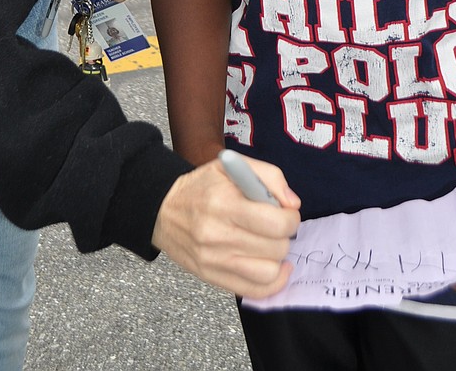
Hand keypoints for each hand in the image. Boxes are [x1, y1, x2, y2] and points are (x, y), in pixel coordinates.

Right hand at [152, 156, 300, 298]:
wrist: (163, 210)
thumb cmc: (200, 187)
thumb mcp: (232, 166)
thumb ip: (269, 176)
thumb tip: (293, 204)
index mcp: (224, 203)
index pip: (275, 223)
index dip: (290, 218)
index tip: (286, 213)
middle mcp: (218, 235)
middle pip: (276, 247)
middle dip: (284, 235)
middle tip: (276, 225)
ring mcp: (214, 260)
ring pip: (269, 272)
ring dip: (277, 257)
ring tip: (270, 244)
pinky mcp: (212, 277)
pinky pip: (254, 291)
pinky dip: (272, 282)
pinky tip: (273, 267)